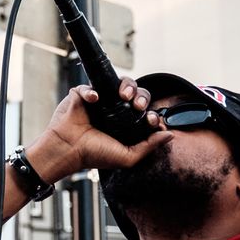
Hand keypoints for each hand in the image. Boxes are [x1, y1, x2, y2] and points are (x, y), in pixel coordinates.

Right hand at [27, 81, 167, 183]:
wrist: (68, 149)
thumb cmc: (94, 155)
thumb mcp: (128, 157)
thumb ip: (150, 146)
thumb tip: (171, 135)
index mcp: (125, 123)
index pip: (144, 112)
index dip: (151, 113)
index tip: (151, 120)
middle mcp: (114, 110)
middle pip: (135, 93)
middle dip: (141, 96)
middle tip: (138, 106)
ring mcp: (99, 101)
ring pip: (118, 83)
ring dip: (126, 85)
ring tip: (125, 96)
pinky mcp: (82, 95)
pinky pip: (90, 85)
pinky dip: (93, 90)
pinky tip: (95, 99)